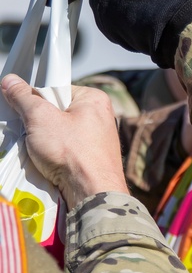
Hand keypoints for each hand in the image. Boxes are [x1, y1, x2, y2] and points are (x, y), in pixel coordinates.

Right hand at [0, 77, 127, 207]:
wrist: (92, 191)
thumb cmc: (75, 154)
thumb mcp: (41, 118)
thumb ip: (24, 98)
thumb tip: (11, 82)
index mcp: (94, 99)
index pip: (56, 89)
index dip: (36, 100)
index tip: (25, 110)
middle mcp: (98, 117)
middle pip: (55, 112)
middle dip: (38, 123)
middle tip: (33, 134)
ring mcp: (96, 139)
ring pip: (57, 133)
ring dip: (42, 141)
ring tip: (40, 150)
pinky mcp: (90, 157)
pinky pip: (63, 149)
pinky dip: (51, 155)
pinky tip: (47, 162)